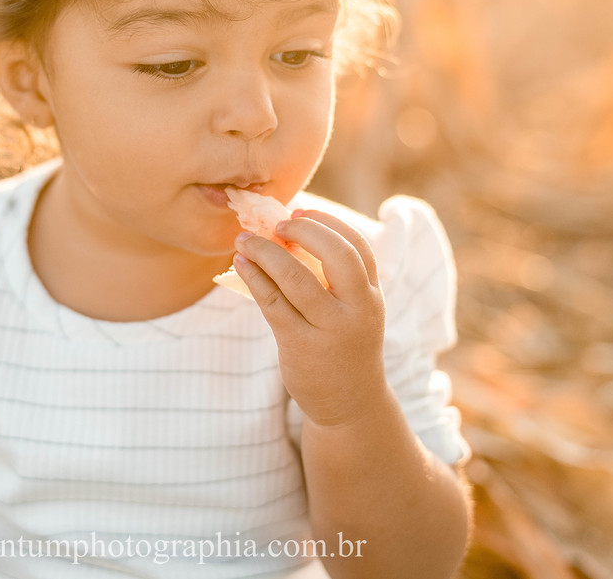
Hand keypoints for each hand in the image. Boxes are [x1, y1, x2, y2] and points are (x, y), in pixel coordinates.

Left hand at [233, 208, 388, 428]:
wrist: (349, 401)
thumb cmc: (343, 345)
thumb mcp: (353, 310)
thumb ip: (333, 278)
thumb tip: (285, 232)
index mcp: (372, 294)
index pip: (358, 245)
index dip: (328, 221)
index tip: (301, 211)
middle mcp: (357, 309)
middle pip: (336, 255)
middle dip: (304, 230)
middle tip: (277, 224)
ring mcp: (330, 328)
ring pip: (296, 278)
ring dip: (266, 251)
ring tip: (244, 240)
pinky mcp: (300, 345)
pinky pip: (272, 302)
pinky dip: (253, 277)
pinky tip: (240, 264)